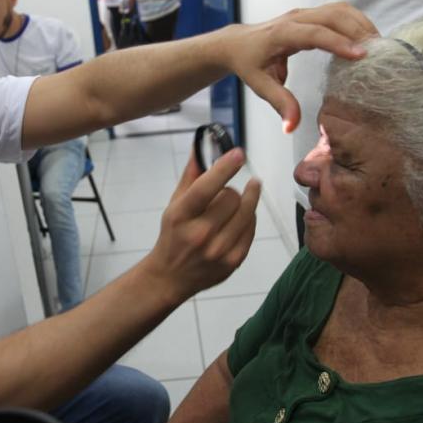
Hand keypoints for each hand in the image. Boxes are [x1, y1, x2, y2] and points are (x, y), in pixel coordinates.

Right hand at [143, 148, 260, 302]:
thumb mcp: (174, 204)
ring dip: (244, 202)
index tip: (238, 153)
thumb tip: (202, 145)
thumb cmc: (173, 234)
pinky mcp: (234, 261)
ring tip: (237, 201)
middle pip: (232, 198)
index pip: (205, 188)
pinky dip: (248, 219)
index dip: (224, 169)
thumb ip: (191, 175)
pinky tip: (239, 218)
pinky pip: (251, 228)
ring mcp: (219, 250)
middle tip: (223, 194)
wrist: (170, 277)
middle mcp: (200, 234)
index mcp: (181, 216)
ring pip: (246, 212)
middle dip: (230, 191)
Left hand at [216, 2, 377, 132]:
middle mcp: (295, 18)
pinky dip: (355, 21)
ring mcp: (304, 13)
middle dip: (358, 30)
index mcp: (282, 34)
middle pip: (333, 15)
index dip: (339, 43)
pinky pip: (338, 11)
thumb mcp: (260, 86)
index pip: (314, 34)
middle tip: (379, 52)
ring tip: (378, 45)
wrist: (237, 43)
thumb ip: (280, 103)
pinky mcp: (311, 14)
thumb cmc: (248, 64)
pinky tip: (366, 38)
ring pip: (339, 9)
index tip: (361, 55)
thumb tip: (291, 127)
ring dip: (360, 23)